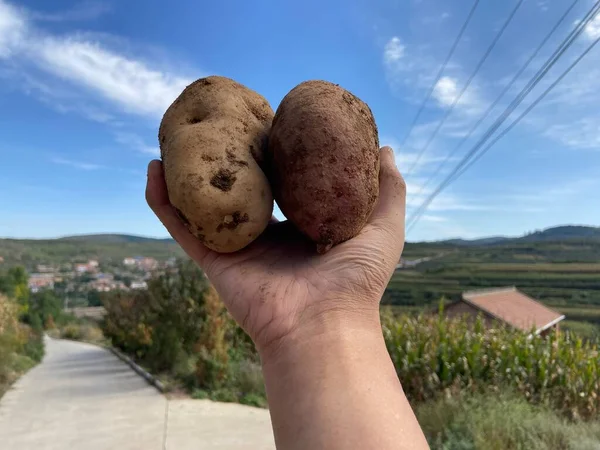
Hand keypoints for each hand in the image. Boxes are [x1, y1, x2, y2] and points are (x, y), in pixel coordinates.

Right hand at [145, 146, 405, 355]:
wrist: (325, 323)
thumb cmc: (357, 278)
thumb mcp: (384, 225)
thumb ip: (388, 188)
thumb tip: (386, 148)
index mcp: (299, 228)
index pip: (281, 182)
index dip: (273, 153)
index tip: (266, 121)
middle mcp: (265, 235)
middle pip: (239, 189)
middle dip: (227, 159)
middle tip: (217, 121)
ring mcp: (237, 247)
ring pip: (204, 203)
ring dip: (187, 173)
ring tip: (176, 136)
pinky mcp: (213, 259)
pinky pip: (181, 225)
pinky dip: (163, 199)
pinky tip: (154, 167)